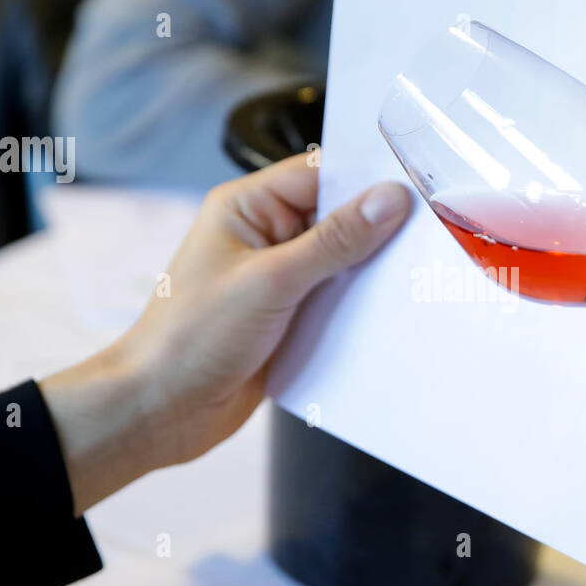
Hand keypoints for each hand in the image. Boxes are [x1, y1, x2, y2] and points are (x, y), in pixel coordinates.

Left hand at [40, 154, 410, 511]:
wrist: (160, 411)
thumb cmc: (189, 338)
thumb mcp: (271, 281)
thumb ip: (334, 240)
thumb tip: (388, 199)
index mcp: (246, 208)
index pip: (319, 174)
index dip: (366, 180)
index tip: (416, 191)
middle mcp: (263, 238)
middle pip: (336, 217)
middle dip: (377, 229)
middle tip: (425, 237)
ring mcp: (277, 280)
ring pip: (342, 262)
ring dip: (371, 273)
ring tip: (416, 276)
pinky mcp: (289, 319)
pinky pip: (336, 302)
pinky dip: (360, 308)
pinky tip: (390, 314)